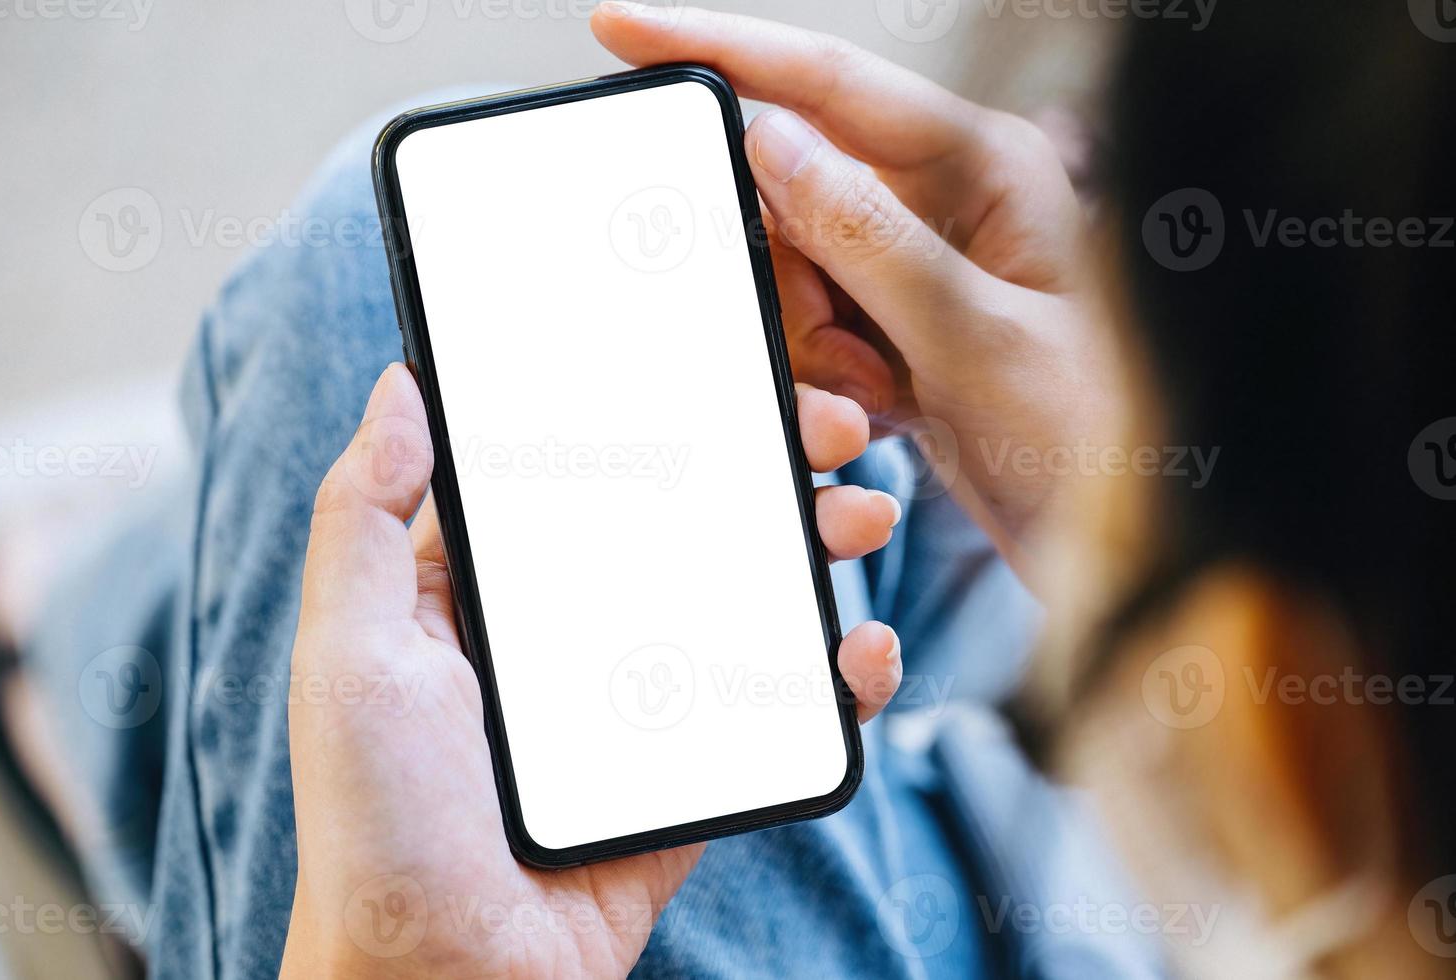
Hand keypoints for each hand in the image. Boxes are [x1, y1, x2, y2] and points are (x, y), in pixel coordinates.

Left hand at [280, 365, 903, 978]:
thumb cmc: (379, 825)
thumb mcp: (348, 656)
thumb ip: (362, 520)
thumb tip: (399, 389)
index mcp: (494, 586)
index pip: (588, 466)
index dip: (662, 407)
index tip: (726, 368)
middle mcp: (574, 626)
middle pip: (689, 516)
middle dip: (767, 461)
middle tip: (832, 431)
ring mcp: (642, 694)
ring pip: (747, 594)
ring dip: (815, 543)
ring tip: (862, 516)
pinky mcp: (693, 764)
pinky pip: (777, 705)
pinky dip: (834, 675)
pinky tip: (859, 652)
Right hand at [593, 3, 1114, 578]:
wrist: (1123, 546)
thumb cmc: (1097, 433)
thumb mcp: (975, 334)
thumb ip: (867, 234)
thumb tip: (772, 142)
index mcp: (982, 166)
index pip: (827, 81)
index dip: (717, 45)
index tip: (623, 28)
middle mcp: (947, 205)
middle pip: (793, 195)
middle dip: (789, 280)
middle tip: (841, 355)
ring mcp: (920, 271)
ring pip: (793, 274)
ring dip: (814, 347)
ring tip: (880, 401)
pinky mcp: (902, 333)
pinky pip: (815, 333)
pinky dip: (831, 382)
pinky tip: (887, 413)